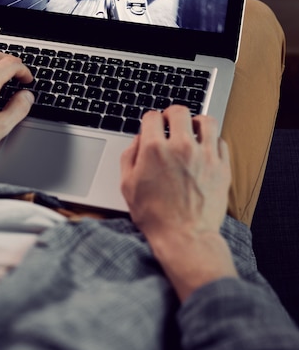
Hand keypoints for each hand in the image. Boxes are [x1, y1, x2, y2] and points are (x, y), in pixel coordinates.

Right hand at [120, 106, 236, 299]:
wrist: (184, 238)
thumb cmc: (154, 216)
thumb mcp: (128, 185)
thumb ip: (130, 156)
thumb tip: (138, 140)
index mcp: (155, 149)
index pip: (152, 116)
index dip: (150, 120)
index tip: (152, 126)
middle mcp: (181, 147)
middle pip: (179, 111)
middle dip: (172, 114)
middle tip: (171, 123)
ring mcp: (204, 155)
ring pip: (206, 121)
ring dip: (196, 122)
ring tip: (192, 130)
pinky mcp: (222, 167)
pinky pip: (221, 141)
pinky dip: (212, 141)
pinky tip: (205, 149)